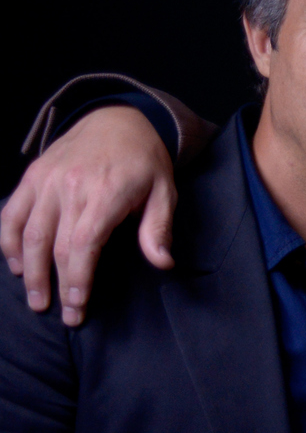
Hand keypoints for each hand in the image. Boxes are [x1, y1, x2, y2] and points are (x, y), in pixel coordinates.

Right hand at [1, 106, 175, 324]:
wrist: (118, 119)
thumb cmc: (145, 162)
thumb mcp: (164, 192)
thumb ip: (158, 229)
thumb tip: (162, 263)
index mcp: (106, 192)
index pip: (84, 244)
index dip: (78, 278)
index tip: (77, 306)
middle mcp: (71, 186)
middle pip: (53, 244)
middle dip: (53, 283)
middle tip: (57, 313)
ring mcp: (47, 179)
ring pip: (27, 231)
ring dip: (26, 268)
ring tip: (34, 298)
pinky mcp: (32, 175)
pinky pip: (12, 211)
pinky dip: (9, 240)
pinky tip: (15, 264)